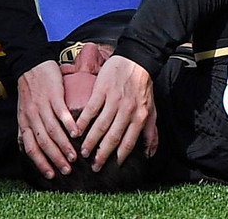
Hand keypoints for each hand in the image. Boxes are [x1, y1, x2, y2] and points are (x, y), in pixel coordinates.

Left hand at [15, 61, 78, 178]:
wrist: (31, 64)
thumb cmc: (29, 89)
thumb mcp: (23, 111)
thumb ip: (25, 128)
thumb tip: (24, 147)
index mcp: (25, 122)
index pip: (31, 148)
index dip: (40, 163)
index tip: (51, 175)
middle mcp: (32, 117)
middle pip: (43, 142)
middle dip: (55, 159)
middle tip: (67, 171)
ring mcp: (43, 106)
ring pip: (53, 130)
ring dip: (64, 145)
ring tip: (75, 157)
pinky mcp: (53, 95)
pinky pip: (61, 112)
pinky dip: (69, 124)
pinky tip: (77, 133)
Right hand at [75, 56, 157, 171]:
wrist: (135, 60)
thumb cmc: (142, 86)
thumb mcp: (151, 109)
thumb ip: (149, 131)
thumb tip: (149, 153)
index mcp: (140, 116)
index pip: (129, 142)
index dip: (119, 156)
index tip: (111, 167)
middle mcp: (127, 110)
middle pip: (113, 137)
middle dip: (102, 154)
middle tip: (94, 166)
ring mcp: (114, 100)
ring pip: (100, 126)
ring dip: (90, 141)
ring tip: (83, 152)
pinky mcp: (102, 90)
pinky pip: (91, 110)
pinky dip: (82, 122)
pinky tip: (76, 131)